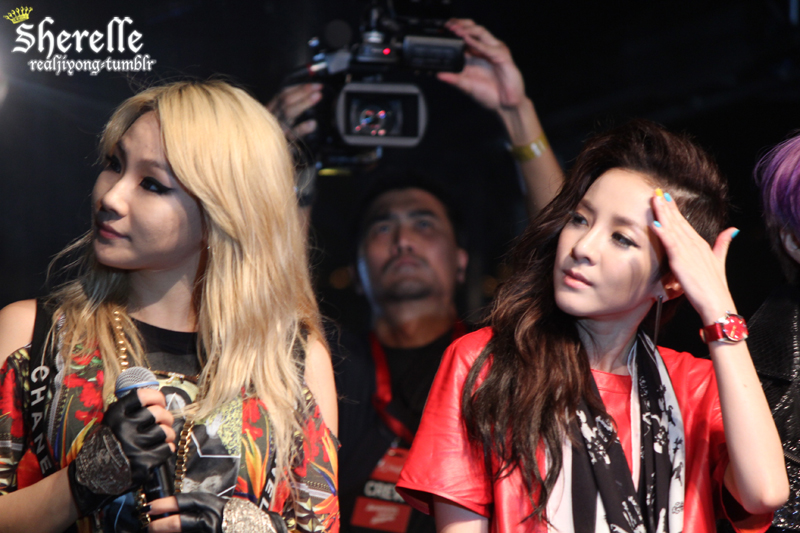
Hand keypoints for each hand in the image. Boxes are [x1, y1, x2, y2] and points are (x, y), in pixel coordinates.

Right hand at [68, 389, 174, 515]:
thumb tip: (158, 402)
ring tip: (163, 436)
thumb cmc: (106, 445)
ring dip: (168, 433)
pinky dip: (167, 448)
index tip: (160, 402)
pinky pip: (166, 449)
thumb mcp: (111, 422)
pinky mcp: (143, 463)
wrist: (92, 476)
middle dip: (166, 416)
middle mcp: (124, 429)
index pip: (142, 396)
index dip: (157, 397)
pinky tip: (160, 449)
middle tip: (165, 422)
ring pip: (165, 431)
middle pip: (158, 413)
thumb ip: (129, 411)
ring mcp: (134, 446)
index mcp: (116, 415)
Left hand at [148, 494, 286, 532]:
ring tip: (155, 532)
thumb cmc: (246, 520)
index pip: (190, 501)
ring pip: (189, 532)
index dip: (170, 503)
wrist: (266, 531)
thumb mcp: (227, 508)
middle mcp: (217, 519)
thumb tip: (180, 511)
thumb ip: (207, 509)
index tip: (153, 505)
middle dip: (165, 522)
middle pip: (186, 521)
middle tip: (149, 523)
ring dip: (170, 532)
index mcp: (218, 505)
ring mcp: (216, 531)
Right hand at [266, 83, 322, 140]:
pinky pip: (291, 135)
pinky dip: (302, 128)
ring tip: (317, 97)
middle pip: (285, 100)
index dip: (297, 88)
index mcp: (269, 112)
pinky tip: (313, 124)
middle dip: (302, 92)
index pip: (282, 96)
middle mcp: (270, 119)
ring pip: (288, 112)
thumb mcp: (277, 124)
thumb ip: (288, 112)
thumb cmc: (272, 143)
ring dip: (304, 103)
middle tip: (318, 88)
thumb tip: (305, 98)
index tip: (312, 85)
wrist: (261, 163)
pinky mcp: (280, 144)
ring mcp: (274, 131)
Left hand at [437, 19, 526, 112]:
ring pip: (481, 33)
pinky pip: (489, 48)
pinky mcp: (503, 57)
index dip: (454, 30)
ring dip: (467, 30)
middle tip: (447, 26)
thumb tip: (438, 75)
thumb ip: (454, 79)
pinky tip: (467, 40)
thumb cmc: (490, 95)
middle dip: (460, 24)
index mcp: (476, 55)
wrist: (506, 105)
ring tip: (455, 30)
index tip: (442, 30)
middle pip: (473, 29)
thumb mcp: (467, 87)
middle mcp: (485, 50)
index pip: (464, 36)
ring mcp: (494, 52)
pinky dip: (477, 43)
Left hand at [650, 189, 738, 324]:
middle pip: (678, 222)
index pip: (685, 223)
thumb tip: (733, 230)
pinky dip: (663, 233)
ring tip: (654, 200)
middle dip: (667, 207)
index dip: (675, 210)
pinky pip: (670, 243)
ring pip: (673, 228)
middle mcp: (694, 244)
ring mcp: (688, 252)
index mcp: (701, 244)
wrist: (716, 301)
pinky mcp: (681, 261)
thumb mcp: (719, 261)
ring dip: (663, 213)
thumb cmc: (714, 286)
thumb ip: (724, 244)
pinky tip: (655, 224)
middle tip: (657, 192)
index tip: (667, 198)